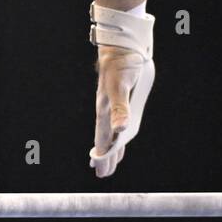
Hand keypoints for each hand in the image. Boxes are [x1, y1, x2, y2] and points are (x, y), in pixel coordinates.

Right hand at [90, 43, 155, 178]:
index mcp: (106, 111)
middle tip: (102, 174)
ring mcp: (114, 107)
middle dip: (105, 157)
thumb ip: (120, 109)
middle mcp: (108, 112)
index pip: (103, 139)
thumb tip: (120, 130)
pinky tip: (118, 137)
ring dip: (110, 148)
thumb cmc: (122, 65)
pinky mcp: (121, 102)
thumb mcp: (121, 87)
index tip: (100, 171)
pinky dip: (117, 134)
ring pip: (111, 133)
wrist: (121, 47)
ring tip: (108, 161)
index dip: (103, 155)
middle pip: (105, 139)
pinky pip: (118, 124)